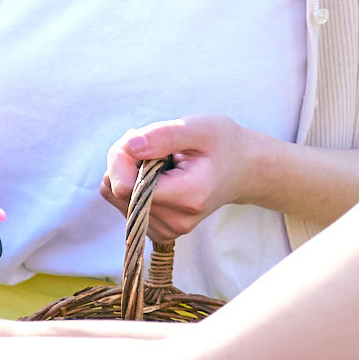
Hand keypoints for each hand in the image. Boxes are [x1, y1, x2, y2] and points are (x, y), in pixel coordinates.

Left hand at [102, 115, 265, 243]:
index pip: (124, 187)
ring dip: (127, 172)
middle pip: (117, 192)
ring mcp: (168, 230)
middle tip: (150, 144)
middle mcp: (176, 222)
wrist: (242, 170)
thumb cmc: (222, 144)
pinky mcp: (160, 231)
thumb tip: (128, 148)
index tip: (138, 138)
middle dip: (123, 161)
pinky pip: (124, 205)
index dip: (121, 157)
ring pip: (116, 198)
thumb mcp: (199, 128)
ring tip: (157, 158)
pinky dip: (132, 184)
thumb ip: (162, 136)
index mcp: (187, 197)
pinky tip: (156, 173)